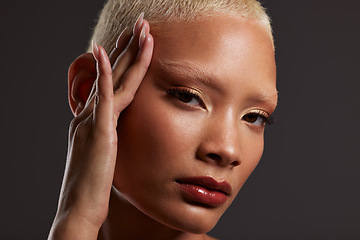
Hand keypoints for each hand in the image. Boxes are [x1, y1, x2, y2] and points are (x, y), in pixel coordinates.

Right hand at [48, 13, 153, 239]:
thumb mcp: (102, 155)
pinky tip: (104, 52)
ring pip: (112, 79)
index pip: (112, 84)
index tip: (136, 45)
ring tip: (140, 29)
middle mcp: (91, 115)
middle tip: (141, 25)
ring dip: (126, 52)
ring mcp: (92, 120)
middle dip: (128, 48)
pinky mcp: (97, 130)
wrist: (80, 207)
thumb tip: (114, 131)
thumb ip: (107, 138)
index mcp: (94, 120)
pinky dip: (102, 73)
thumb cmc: (93, 185)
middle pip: (113, 74)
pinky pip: (102, 96)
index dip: (124, 62)